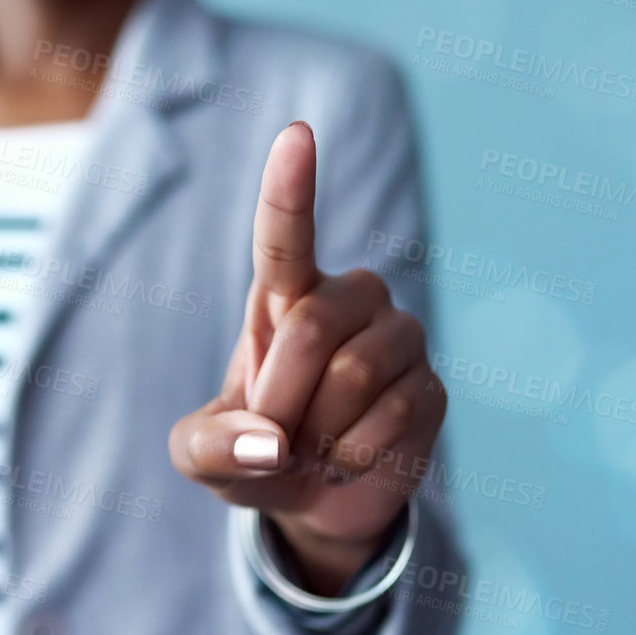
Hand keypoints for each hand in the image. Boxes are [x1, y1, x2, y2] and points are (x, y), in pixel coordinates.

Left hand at [168, 121, 446, 595]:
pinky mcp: (433, 387)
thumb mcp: (202, 457)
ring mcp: (398, 338)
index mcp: (285, 295)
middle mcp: (349, 299)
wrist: (313, 501)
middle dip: (279, 399)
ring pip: (354, 376)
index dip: (291, 187)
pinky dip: (351, 457)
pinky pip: (391, 418)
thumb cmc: (250, 454)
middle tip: (273, 439)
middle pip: (312, 330)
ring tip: (311, 447)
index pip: (286, 236)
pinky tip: (345, 459)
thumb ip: (210, 449)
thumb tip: (268, 444)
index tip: (297, 133)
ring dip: (317, 433)